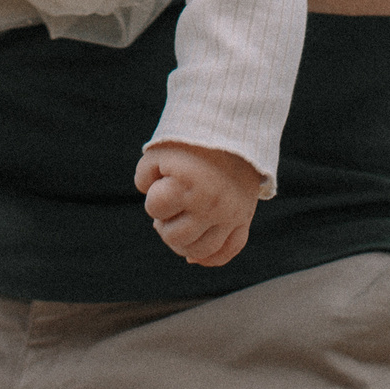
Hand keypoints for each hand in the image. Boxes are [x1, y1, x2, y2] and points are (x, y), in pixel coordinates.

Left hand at [135, 141, 260, 266]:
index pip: (155, 209)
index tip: (163, 182)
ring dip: (183, 242)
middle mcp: (212, 205)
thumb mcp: (160, 151)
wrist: (235, 129)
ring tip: (180, 223)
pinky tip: (195, 256)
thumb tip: (149, 198)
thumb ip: (145, 177)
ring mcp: (230, 215)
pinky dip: (210, 258)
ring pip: (199, 251)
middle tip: (171, 206)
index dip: (154, 197)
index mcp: (189, 185)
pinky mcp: (244, 219)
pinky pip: (228, 252)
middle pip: (175, 237)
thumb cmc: (192, 140)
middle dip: (166, 223)